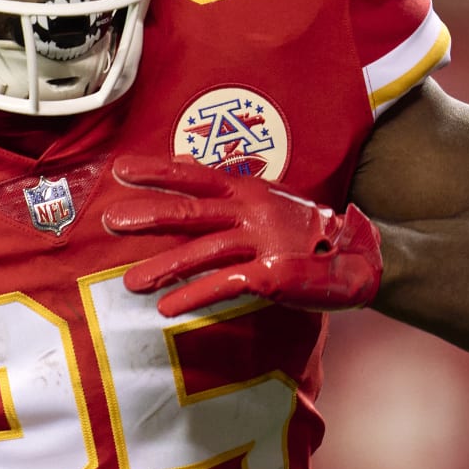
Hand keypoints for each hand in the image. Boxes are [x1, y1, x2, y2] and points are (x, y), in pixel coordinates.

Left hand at [102, 154, 381, 317]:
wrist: (357, 258)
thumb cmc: (303, 231)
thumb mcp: (263, 199)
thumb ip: (222, 184)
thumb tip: (180, 160)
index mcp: (247, 190)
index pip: (194, 175)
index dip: (157, 171)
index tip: (120, 169)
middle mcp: (251, 211)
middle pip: (192, 210)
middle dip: (149, 215)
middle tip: (110, 221)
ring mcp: (262, 242)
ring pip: (203, 252)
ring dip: (164, 267)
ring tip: (130, 283)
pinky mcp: (272, 274)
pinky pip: (226, 284)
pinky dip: (195, 295)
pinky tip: (168, 307)